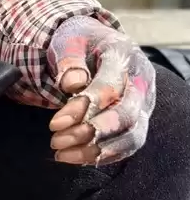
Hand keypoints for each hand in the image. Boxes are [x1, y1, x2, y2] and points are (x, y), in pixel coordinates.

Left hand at [47, 16, 155, 166]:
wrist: (96, 44)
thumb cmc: (81, 43)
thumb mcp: (70, 42)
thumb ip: (70, 61)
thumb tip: (73, 85)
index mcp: (124, 56)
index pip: (110, 86)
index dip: (84, 107)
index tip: (55, 124)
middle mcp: (141, 82)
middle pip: (126, 115)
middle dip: (90, 133)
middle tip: (56, 141)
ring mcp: (144, 103)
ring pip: (132, 136)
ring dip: (97, 150)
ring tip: (63, 155)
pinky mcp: (139, 120)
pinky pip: (128, 145)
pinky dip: (104, 155)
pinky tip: (76, 157)